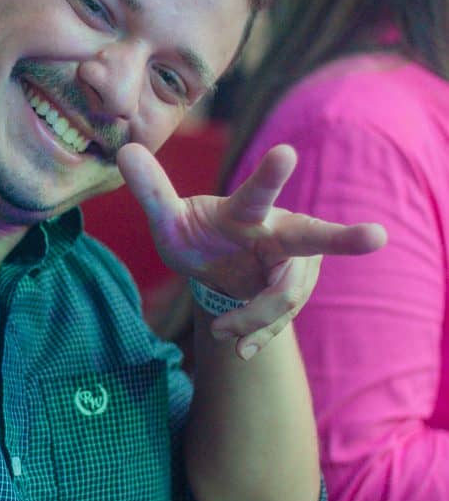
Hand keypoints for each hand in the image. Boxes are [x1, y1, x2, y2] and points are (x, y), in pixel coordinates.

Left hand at [117, 142, 387, 356]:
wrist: (214, 269)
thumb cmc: (196, 235)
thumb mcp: (169, 220)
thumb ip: (152, 190)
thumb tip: (124, 149)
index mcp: (247, 211)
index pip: (258, 192)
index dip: (270, 175)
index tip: (285, 152)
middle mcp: (280, 232)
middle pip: (311, 237)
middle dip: (344, 238)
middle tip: (376, 237)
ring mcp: (293, 264)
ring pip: (284, 298)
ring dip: (252, 319)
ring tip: (221, 332)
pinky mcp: (293, 292)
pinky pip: (280, 320)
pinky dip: (258, 335)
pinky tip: (241, 350)